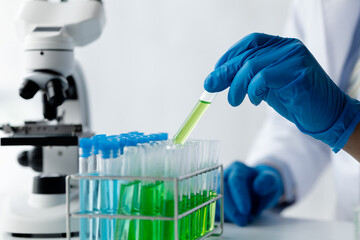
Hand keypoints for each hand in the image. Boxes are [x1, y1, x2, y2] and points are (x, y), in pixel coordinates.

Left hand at [204, 33, 359, 151]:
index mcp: (280, 47)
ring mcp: (294, 57)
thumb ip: (247, 79)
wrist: (326, 114)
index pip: (250, 43)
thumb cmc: (295, 100)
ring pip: (253, 65)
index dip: (230, 56)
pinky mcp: (297, 71)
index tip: (216, 71)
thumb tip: (216, 79)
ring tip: (233, 101)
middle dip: (225, 72)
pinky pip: (264, 77)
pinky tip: (254, 101)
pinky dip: (253, 90)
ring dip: (237, 86)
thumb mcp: (266, 87)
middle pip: (248, 54)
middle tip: (210, 86)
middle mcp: (287, 47)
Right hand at [216, 161, 282, 225]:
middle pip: (221, 190)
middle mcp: (224, 176)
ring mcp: (217, 187)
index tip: (246, 210)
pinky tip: (233, 220)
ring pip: (214, 200)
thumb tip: (257, 188)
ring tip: (243, 220)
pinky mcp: (214, 199)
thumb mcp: (271, 181)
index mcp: (238, 169)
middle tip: (243, 221)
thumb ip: (267, 181)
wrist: (256, 190)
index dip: (239, 195)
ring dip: (227, 213)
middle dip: (231, 208)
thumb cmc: (263, 184)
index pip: (236, 180)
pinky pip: (212, 208)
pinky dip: (221, 217)